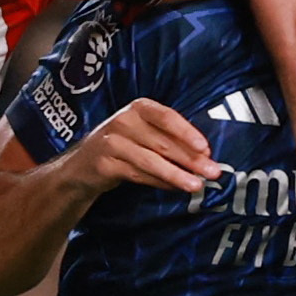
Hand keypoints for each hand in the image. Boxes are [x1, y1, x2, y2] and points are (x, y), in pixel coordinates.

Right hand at [61, 98, 219, 196]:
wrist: (84, 164)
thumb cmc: (124, 145)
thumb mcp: (145, 134)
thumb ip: (171, 141)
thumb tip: (205, 156)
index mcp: (139, 108)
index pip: (167, 117)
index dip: (187, 132)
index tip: (205, 148)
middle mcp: (124, 121)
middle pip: (162, 142)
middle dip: (190, 159)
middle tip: (212, 172)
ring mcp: (112, 142)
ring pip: (151, 160)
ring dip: (177, 174)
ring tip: (196, 185)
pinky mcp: (104, 164)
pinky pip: (137, 174)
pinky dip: (159, 182)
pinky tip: (174, 187)